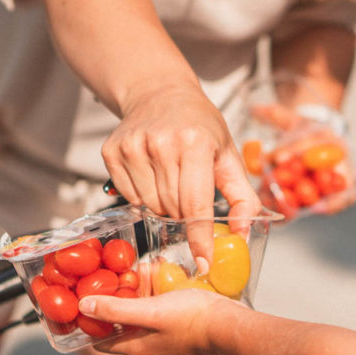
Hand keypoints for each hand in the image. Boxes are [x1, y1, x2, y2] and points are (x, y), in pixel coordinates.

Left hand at [79, 290, 241, 354]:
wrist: (232, 328)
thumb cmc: (192, 319)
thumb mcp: (150, 311)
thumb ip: (116, 310)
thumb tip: (83, 307)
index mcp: (137, 350)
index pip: (101, 342)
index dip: (91, 323)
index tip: (87, 301)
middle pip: (124, 329)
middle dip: (119, 305)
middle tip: (118, 280)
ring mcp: (169, 349)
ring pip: (145, 322)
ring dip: (141, 301)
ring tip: (144, 274)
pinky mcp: (185, 341)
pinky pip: (164, 321)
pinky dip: (160, 304)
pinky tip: (167, 285)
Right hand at [102, 80, 261, 263]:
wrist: (160, 93)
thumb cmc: (199, 126)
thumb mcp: (229, 155)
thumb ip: (243, 197)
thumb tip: (243, 233)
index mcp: (195, 142)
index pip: (196, 203)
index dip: (200, 237)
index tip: (203, 260)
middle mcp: (161, 142)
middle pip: (173, 209)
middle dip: (185, 214)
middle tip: (190, 195)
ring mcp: (133, 146)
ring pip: (150, 206)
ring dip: (164, 207)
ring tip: (172, 181)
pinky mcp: (112, 151)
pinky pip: (129, 197)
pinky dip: (143, 197)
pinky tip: (152, 176)